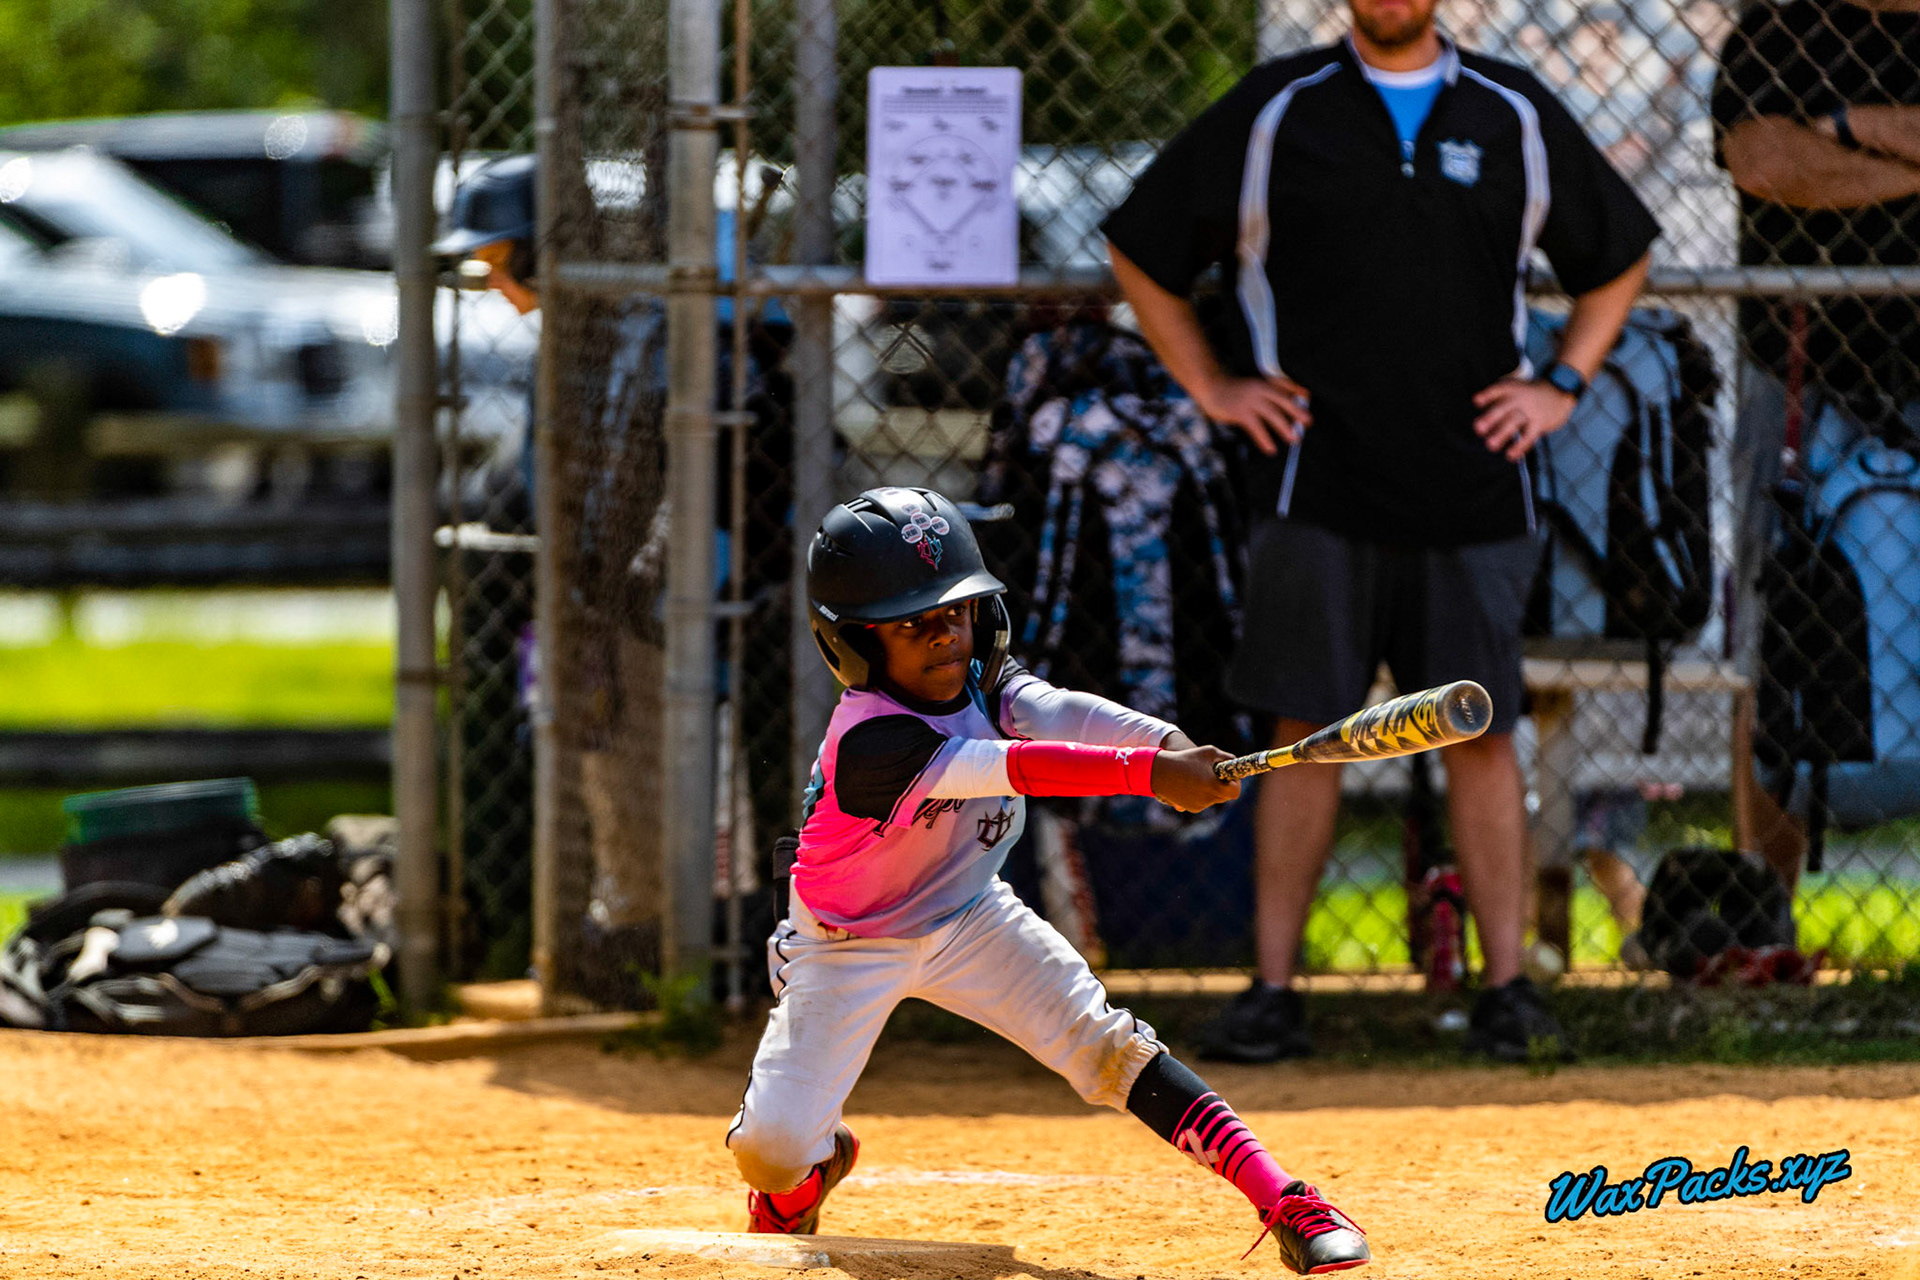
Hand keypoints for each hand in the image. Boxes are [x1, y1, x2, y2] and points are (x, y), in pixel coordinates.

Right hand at [1150, 745, 1241, 812]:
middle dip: (1223, 785)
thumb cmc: (1185, 758)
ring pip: (1214, 799)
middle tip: (1215, 774)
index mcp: (1214, 786)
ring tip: (1199, 776)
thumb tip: (1235, 765)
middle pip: (1225, 796)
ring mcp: (1199, 805)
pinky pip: (1203, 802)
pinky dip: (1201, 794)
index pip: (1235, 791)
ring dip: (1211, 789)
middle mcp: (1208, 798)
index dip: (1235, 782)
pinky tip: (1191, 783)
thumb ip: (1226, 758)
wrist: (1160, 771)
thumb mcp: (1209, 752)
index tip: (1229, 775)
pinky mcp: (1191, 808)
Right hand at [1195, 375, 1311, 454]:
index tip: (1306, 397)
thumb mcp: (1252, 386)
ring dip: (1284, 427)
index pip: (1283, 385)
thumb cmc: (1233, 389)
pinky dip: (1264, 439)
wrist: (1211, 387)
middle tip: (1307, 422)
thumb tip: (1290, 401)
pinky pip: (1256, 427)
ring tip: (1294, 439)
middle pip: (1282, 400)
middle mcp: (1259, 389)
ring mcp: (1250, 400)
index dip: (1296, 390)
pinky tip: (1270, 449)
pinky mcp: (1240, 412)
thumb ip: (1269, 391)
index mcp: (1263, 382)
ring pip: (1272, 414)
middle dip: (1296, 411)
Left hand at [1472, 377, 1576, 460]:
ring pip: (1515, 423)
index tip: (1476, 401)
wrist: (1560, 390)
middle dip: (1491, 418)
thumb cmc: (1529, 393)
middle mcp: (1520, 399)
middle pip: (1504, 408)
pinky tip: (1510, 456)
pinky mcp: (1540, 423)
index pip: (1499, 390)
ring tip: (1490, 446)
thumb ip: (1497, 396)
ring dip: (1502, 434)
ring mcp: (1531, 411)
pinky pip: (1529, 436)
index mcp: (1512, 389)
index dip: (1487, 395)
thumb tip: (1476, 403)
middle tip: (1478, 429)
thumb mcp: (1516, 387)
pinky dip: (1520, 446)